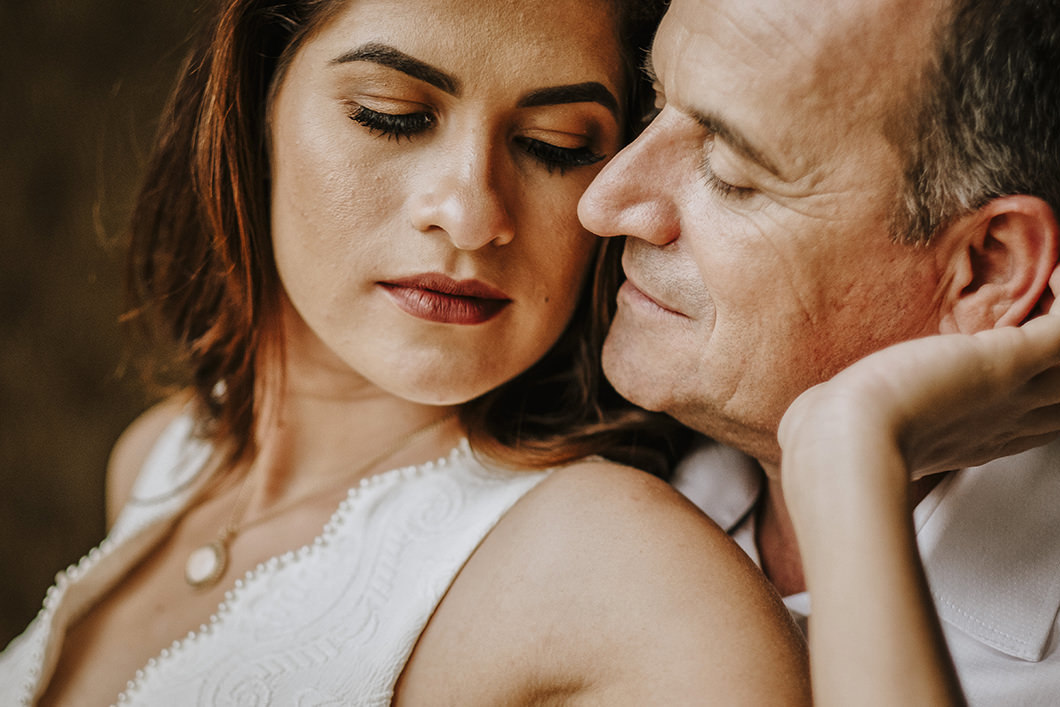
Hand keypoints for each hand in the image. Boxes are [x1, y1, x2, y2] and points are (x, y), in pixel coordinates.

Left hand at [780, 307, 1059, 480]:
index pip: (1036, 418)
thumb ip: (848, 415)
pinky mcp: (1006, 362)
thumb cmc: (834, 446)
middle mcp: (1002, 422)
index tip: (1029, 346)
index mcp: (971, 440)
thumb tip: (809, 409)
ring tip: (1058, 288)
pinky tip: (1057, 273)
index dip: (1046, 387)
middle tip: (1052, 317)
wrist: (843, 448)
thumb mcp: (852, 427)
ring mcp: (1010, 393)